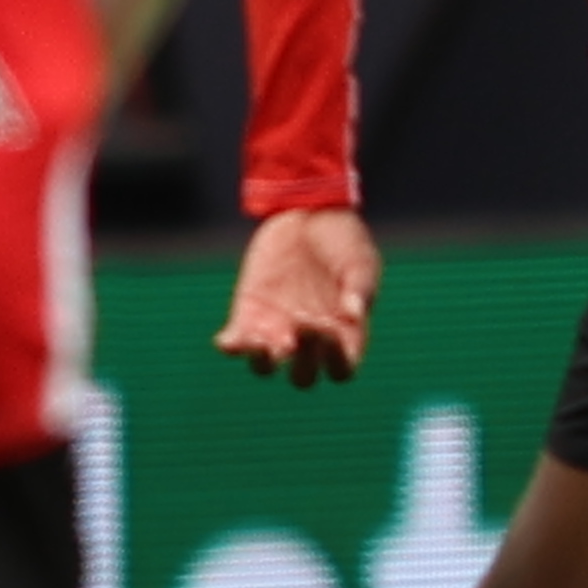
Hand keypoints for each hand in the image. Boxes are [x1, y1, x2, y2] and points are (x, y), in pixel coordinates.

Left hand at [220, 208, 382, 386]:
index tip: (328, 331)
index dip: (334, 362)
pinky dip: (230, 346)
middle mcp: (310, 340)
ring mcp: (277, 329)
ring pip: (265, 367)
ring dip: (262, 361)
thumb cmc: (343, 239)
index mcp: (344, 334)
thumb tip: (354, 314)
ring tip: (261, 340)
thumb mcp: (360, 259)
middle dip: (299, 361)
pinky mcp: (249, 313)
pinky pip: (236, 343)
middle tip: (300, 327)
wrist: (307, 211)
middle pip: (302, 376)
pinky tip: (227, 341)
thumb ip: (360, 286)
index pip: (340, 370)